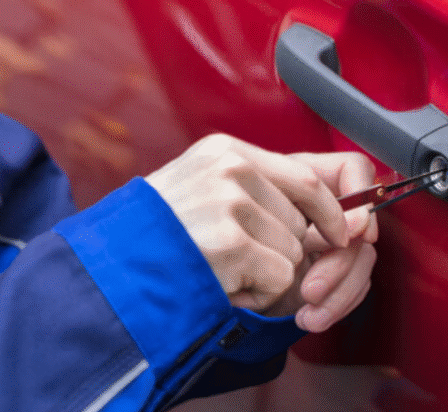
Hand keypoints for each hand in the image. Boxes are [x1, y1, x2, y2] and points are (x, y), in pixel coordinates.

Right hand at [145, 134, 376, 330]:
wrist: (108, 269)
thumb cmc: (155, 237)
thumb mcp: (201, 191)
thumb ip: (258, 193)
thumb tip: (338, 220)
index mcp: (225, 151)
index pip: (308, 177)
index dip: (332, 212)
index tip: (338, 235)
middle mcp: (231, 169)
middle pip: (302, 221)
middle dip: (283, 252)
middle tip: (237, 263)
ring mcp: (230, 203)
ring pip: (294, 252)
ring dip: (266, 276)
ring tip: (218, 270)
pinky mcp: (231, 242)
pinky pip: (279, 278)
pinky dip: (257, 295)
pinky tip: (219, 283)